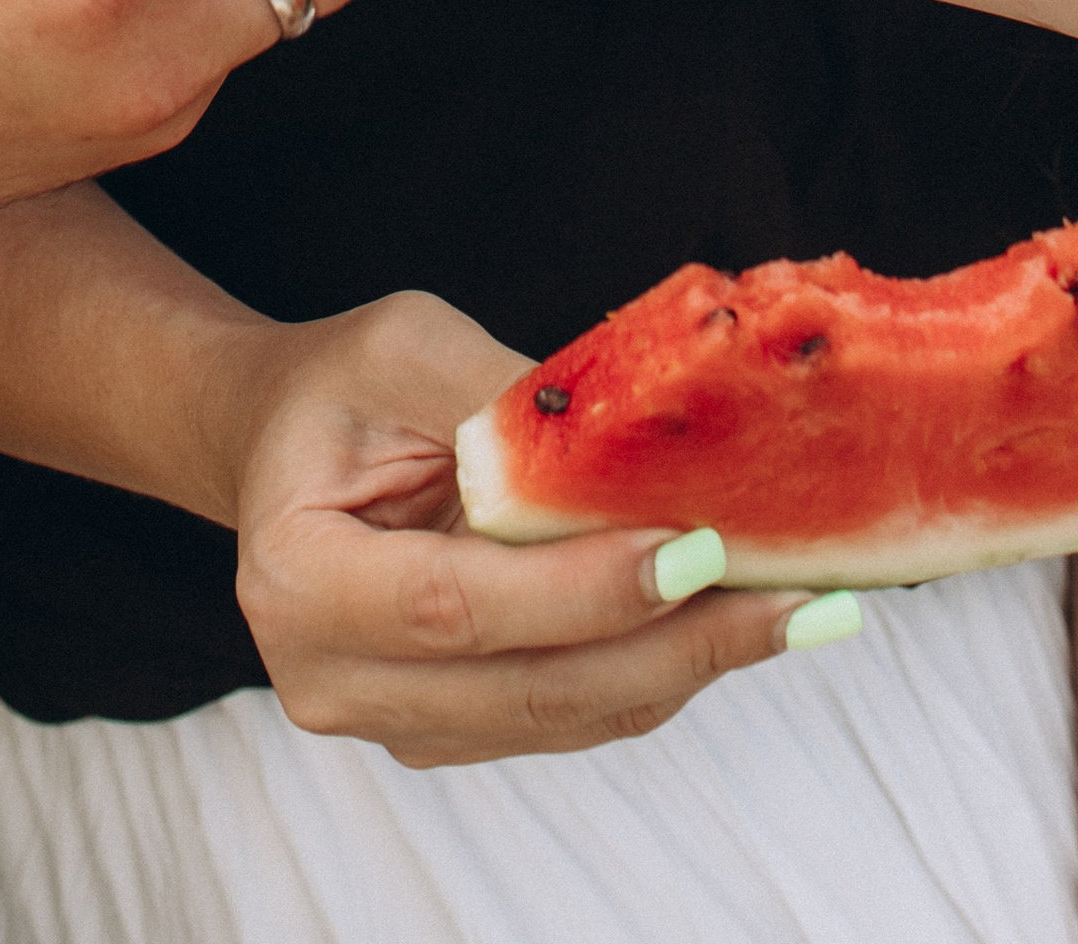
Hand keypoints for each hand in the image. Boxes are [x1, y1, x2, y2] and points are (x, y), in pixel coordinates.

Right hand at [230, 289, 809, 762]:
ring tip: (798, 606)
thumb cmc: (341, 382)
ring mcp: (391, 721)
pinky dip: (657, 667)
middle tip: (796, 595)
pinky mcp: (448, 730)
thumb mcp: (411, 348)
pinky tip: (735, 617)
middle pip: (527, 686)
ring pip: (565, 713)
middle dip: (672, 643)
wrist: (279, 442)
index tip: (699, 548)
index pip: (455, 606)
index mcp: (296, 578)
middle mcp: (330, 677)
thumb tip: (649, 440)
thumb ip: (511, 405)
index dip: (582, 590)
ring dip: (688, 664)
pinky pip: (570, 711)